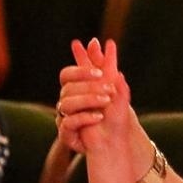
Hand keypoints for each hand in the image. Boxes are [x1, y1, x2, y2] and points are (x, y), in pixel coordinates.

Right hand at [57, 39, 134, 158]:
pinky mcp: (67, 133)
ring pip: (66, 103)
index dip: (80, 69)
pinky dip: (85, 118)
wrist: (117, 140)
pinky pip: (68, 123)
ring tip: (107, 100)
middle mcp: (68, 101)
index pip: (68, 74)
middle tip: (110, 86)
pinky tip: (99, 116)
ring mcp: (66, 117)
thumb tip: (109, 43)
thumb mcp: (116, 87)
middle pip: (67, 87)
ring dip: (88, 100)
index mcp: (76, 89)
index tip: (99, 71)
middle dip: (89, 85)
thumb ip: (110, 66)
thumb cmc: (115, 114)